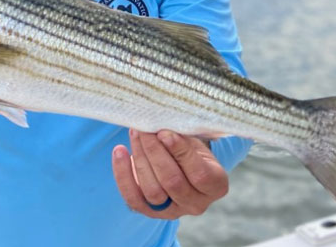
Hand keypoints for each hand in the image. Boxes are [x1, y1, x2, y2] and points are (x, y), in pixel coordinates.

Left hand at [112, 129, 227, 218]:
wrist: (179, 163)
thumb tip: (160, 123)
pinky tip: (119, 151)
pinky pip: (133, 197)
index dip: (181, 153)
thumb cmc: (189, 147)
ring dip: (140, 158)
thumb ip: (182, 136)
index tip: (164, 133)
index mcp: (215, 185)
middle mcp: (197, 203)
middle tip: (145, 130)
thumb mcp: (194, 140)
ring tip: (135, 134)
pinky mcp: (150, 211)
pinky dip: (123, 174)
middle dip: (155, 152)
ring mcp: (173, 211)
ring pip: (153, 190)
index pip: (200, 174)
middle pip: (173, 182)